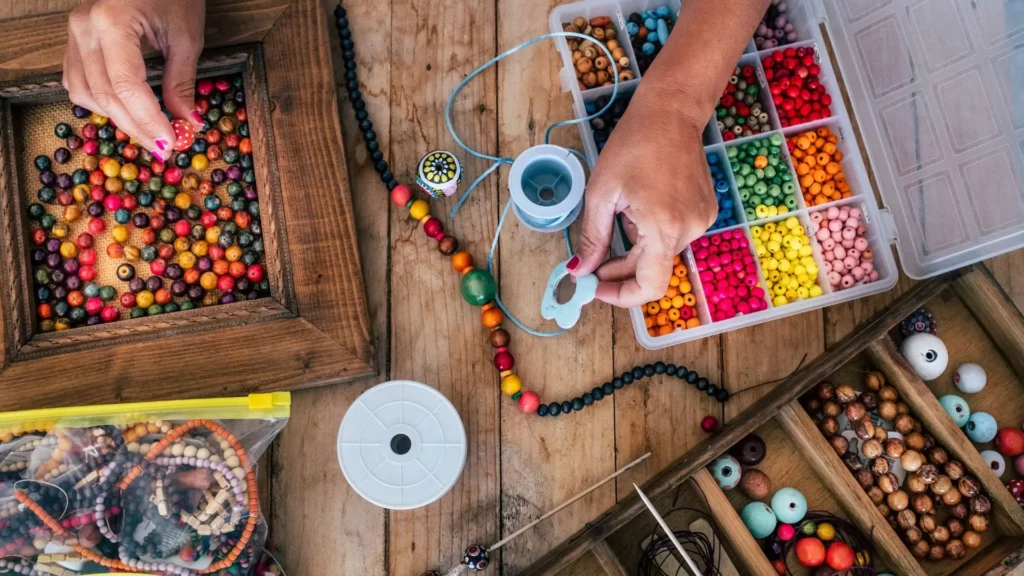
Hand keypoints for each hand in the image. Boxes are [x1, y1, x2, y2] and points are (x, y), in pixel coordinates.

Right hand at [63, 0, 205, 161]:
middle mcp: (84, 27)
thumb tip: (187, 122)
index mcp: (112, 21)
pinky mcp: (74, 39)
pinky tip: (125, 110)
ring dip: (117, 118)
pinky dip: (100, 101)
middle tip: (163, 148)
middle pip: (106, 95)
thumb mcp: (186, 36)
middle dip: (136, 127)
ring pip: (86, 92)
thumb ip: (182, 82)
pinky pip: (77, 80)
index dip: (148, 120)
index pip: (127, 87)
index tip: (169, 143)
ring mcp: (74, 32)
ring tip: (149, 132)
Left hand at [569, 90, 716, 307]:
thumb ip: (592, 238)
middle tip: (591, 264)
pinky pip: (673, 236)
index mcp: (664, 228)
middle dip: (619, 271)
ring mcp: (702, 221)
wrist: (671, 112)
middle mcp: (689, 230)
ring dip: (635, 248)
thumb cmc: (633, 144)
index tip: (595, 287)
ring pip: (661, 254)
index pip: (649, 286)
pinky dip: (651, 234)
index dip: (621, 295)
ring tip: (620, 216)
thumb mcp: (601, 193)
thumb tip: (580, 272)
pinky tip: (640, 206)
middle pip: (652, 270)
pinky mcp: (705, 212)